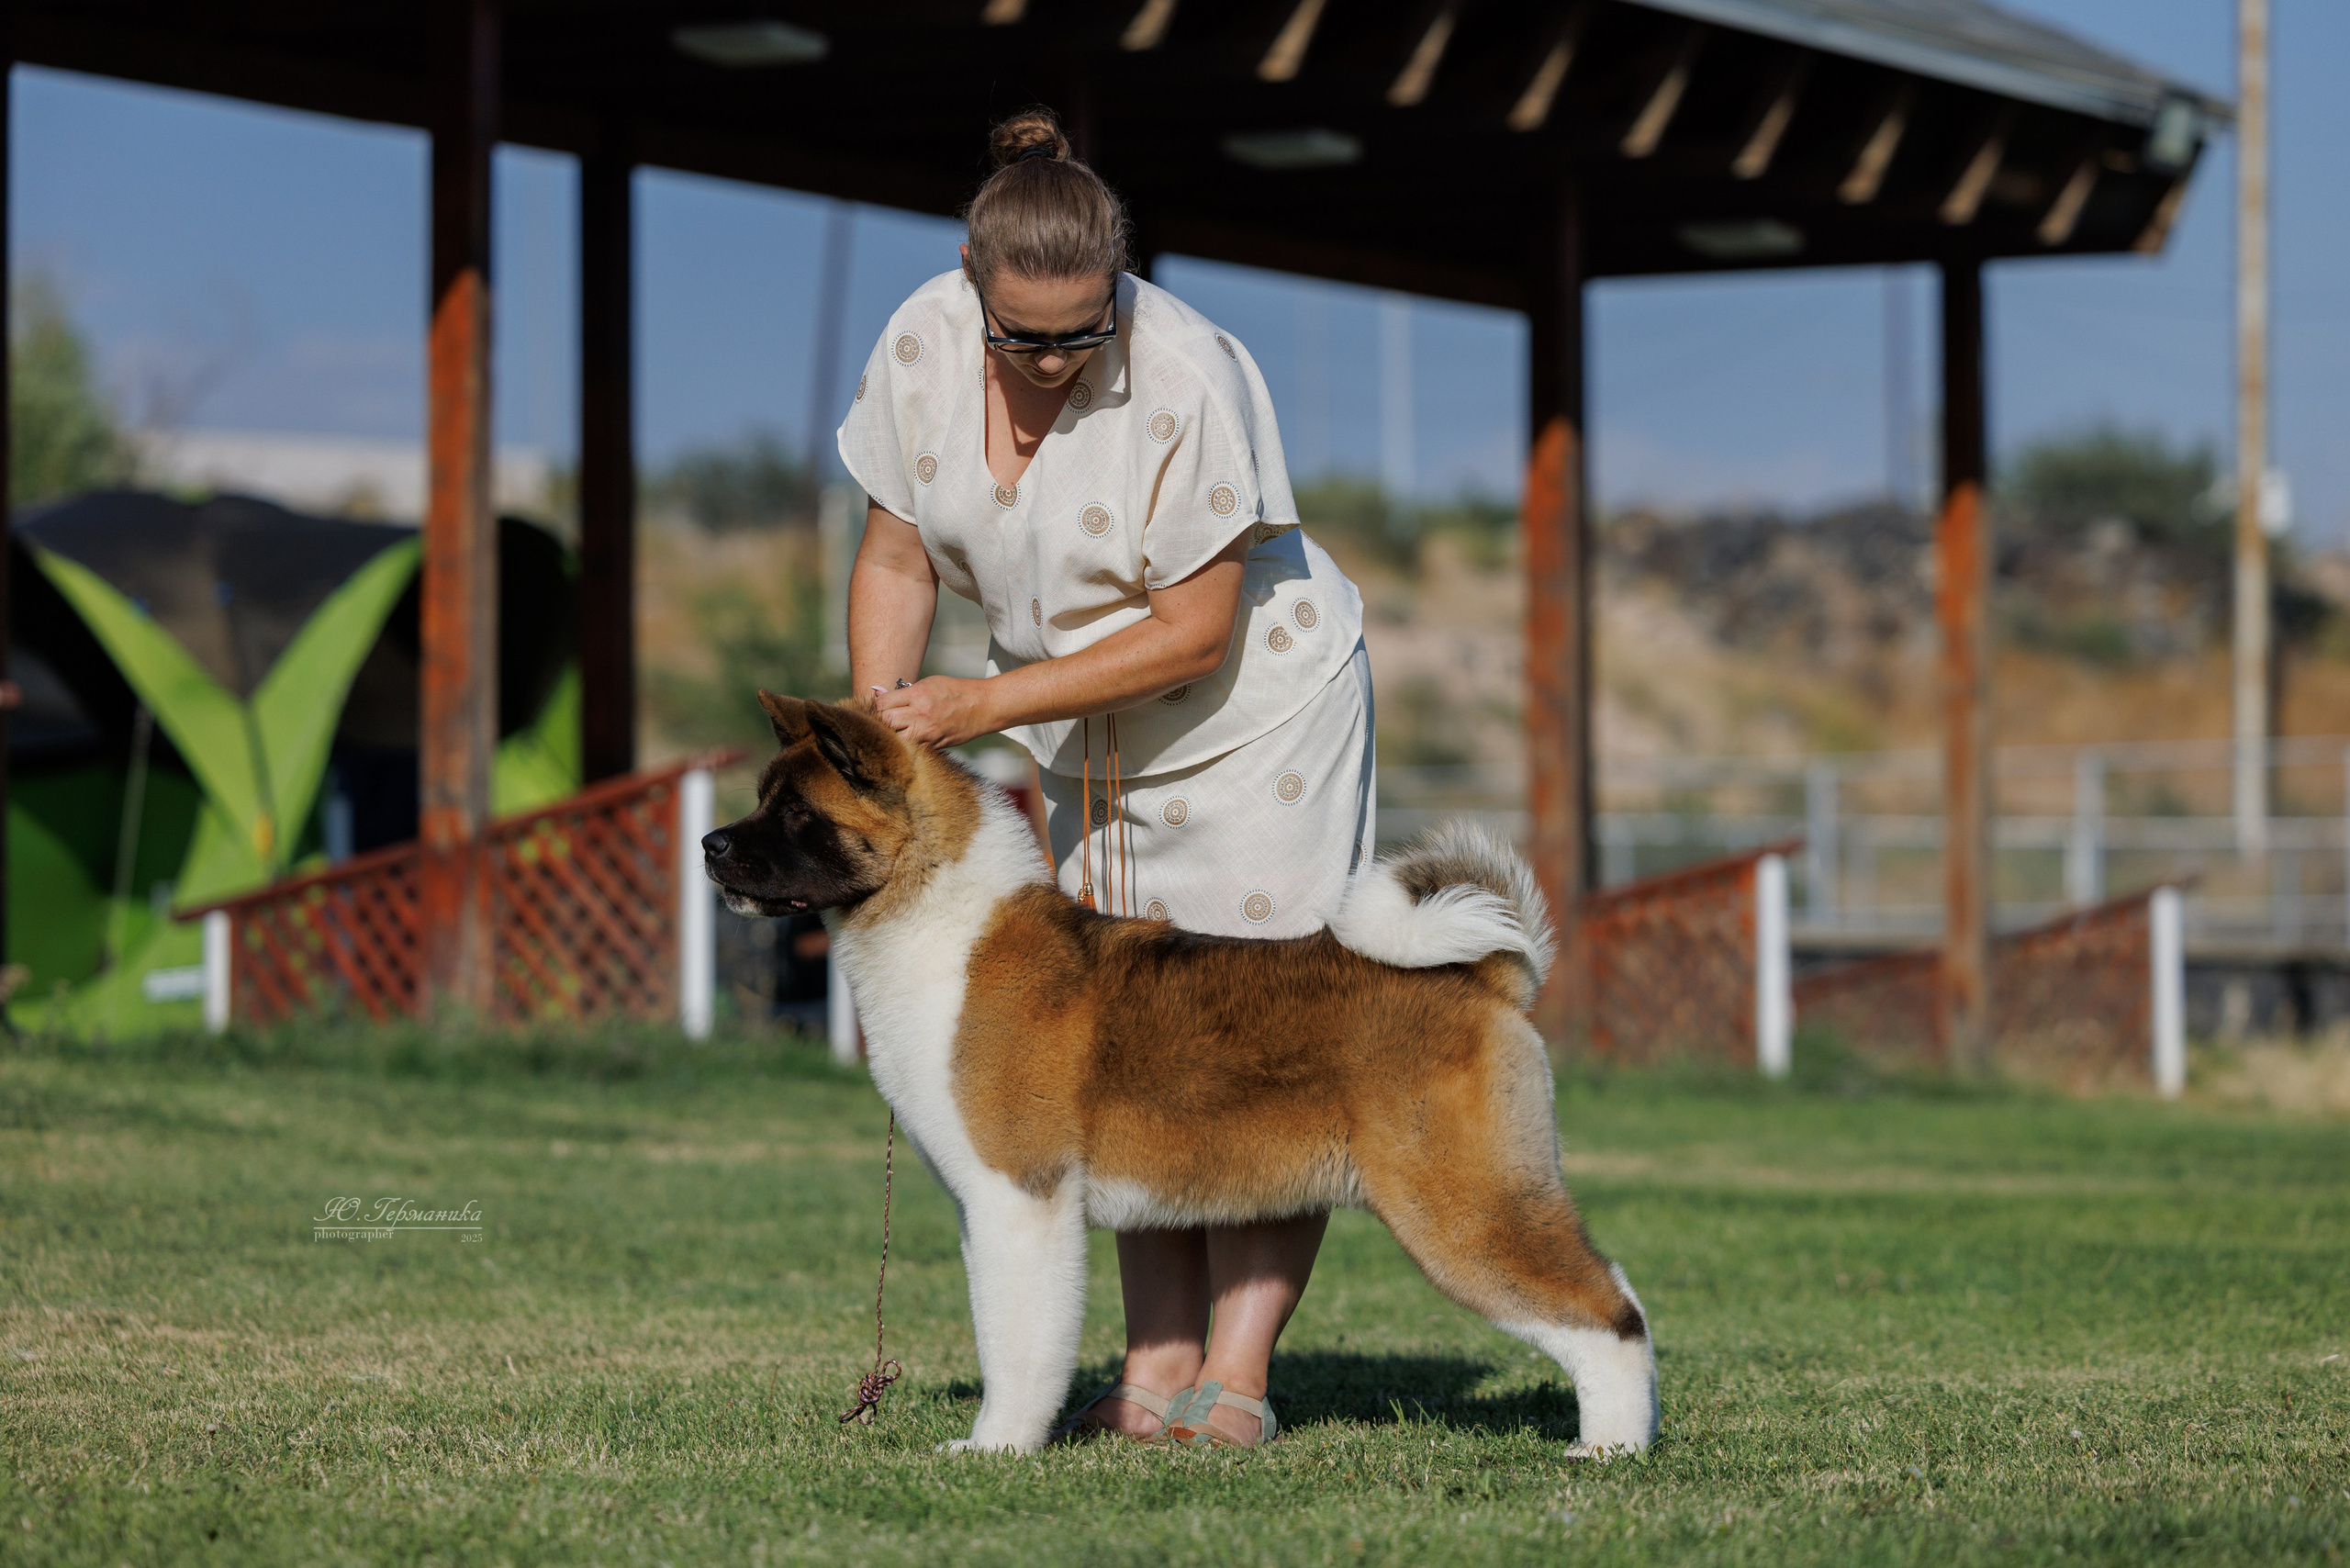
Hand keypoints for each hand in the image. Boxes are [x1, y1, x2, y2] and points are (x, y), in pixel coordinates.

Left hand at [871, 676, 995, 747]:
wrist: (983, 707)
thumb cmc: (955, 691)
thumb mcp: (929, 683)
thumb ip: (903, 692)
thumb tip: (878, 697)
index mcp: (918, 695)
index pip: (882, 704)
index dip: (875, 705)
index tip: (876, 707)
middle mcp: (920, 715)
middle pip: (884, 722)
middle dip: (879, 721)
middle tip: (880, 720)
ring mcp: (927, 733)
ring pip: (894, 740)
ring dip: (889, 736)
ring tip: (890, 732)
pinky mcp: (933, 746)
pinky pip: (910, 749)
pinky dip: (904, 745)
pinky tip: (904, 740)